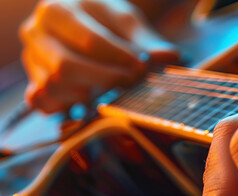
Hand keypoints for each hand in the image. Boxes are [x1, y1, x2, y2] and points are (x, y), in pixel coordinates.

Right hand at [20, 0, 179, 112]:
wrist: (83, 21)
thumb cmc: (104, 20)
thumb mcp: (126, 21)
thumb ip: (146, 40)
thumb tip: (169, 56)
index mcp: (56, 10)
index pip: (90, 42)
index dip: (120, 59)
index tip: (142, 67)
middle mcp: (35, 34)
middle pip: (67, 67)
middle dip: (105, 78)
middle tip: (131, 80)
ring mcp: (30, 61)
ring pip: (54, 87)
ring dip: (88, 94)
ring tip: (114, 88)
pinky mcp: (33, 83)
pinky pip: (44, 102)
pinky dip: (67, 106)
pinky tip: (91, 100)